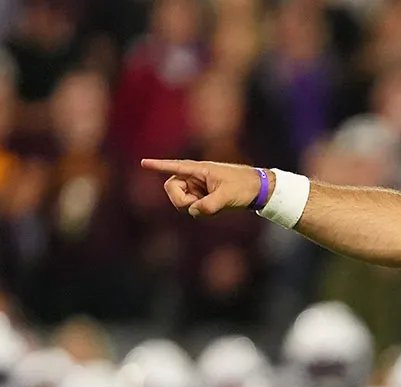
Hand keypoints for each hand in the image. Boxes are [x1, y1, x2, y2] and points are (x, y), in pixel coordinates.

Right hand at [139, 159, 267, 216]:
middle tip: (196, 207)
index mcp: (200, 170)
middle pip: (172, 188)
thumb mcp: (227, 196)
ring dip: (190, 206)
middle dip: (179, 200)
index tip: (143, 162)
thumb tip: (194, 211)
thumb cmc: (243, 186)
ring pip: (180, 199)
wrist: (257, 189)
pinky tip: (213, 206)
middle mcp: (195, 176)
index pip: (175, 167)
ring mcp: (197, 186)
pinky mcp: (201, 196)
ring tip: (210, 205)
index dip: (158, 166)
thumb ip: (209, 205)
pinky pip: (190, 205)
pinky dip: (197, 210)